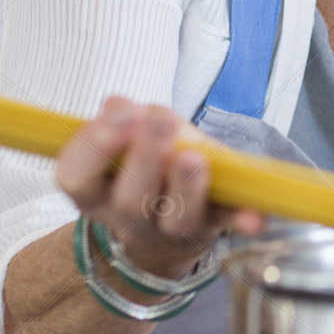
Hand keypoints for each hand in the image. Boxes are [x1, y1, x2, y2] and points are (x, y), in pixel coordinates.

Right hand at [55, 96, 266, 279]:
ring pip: (176, 219)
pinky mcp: (212, 229)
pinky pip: (228, 225)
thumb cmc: (145, 169)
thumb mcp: (127, 141)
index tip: (120, 114)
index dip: (93, 147)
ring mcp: (171, 230)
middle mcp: (127, 219)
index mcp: (96, 192)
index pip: (77, 178)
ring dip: (186, 187)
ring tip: (193, 157)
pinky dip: (241, 219)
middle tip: (160, 118)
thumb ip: (123, 121)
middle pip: (130, 201)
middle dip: (145, 157)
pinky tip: (257, 215)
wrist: (166, 229)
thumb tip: (116, 103)